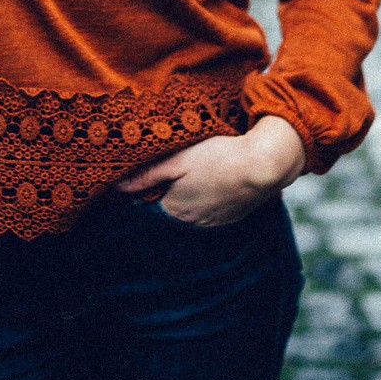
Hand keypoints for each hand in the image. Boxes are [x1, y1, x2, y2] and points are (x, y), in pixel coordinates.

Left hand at [114, 115, 306, 226]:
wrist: (264, 165)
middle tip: (180, 170)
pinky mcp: (231, 218)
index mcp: (174, 208)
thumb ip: (148, 174)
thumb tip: (116, 187)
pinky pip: (212, 212)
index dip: (149, 187)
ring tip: (201, 175)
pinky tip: (216, 183)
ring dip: (191, 197)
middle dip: (169, 192)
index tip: (153, 172)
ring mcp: (214, 223)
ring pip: (192, 211)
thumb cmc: (219, 157)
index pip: (150, 202)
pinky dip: (210, 200)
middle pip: (171, 208)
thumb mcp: (179, 159)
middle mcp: (192, 223)